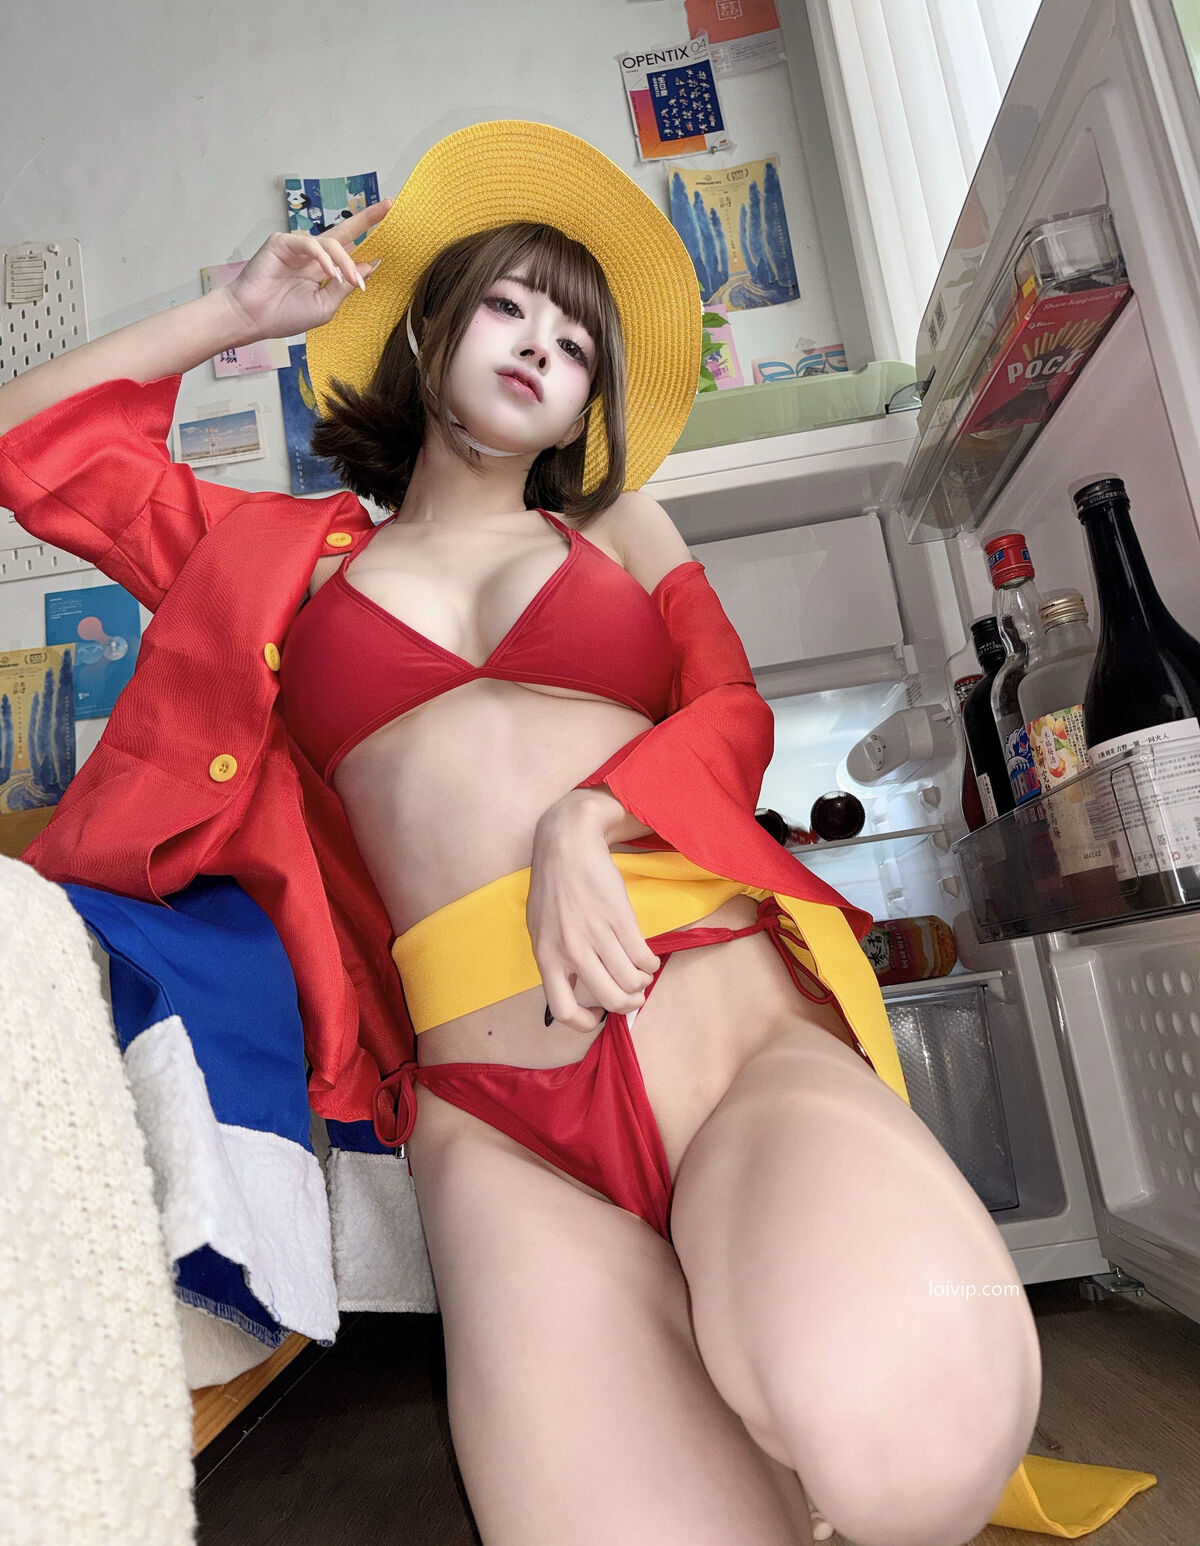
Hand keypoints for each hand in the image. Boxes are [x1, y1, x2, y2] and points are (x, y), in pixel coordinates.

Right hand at [223, 198, 393, 343]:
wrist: (254, 319)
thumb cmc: (284, 315)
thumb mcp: (325, 306)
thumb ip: (345, 286)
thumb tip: (370, 266)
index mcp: (323, 269)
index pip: (350, 250)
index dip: (368, 241)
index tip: (391, 233)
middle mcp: (313, 255)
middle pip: (344, 231)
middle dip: (367, 218)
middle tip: (389, 204)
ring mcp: (298, 247)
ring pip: (331, 244)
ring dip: (345, 262)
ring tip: (352, 280)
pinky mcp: (282, 242)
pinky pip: (310, 245)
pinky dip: (323, 257)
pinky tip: (329, 271)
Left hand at [528, 800, 661, 1033]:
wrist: (567, 844)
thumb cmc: (552, 886)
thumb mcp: (539, 927)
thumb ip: (555, 958)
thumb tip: (574, 989)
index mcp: (547, 956)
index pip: (563, 1010)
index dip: (586, 1022)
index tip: (598, 1012)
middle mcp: (571, 950)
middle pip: (610, 998)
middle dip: (628, 1004)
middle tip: (633, 997)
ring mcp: (596, 934)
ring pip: (631, 980)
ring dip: (642, 983)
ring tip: (642, 975)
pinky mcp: (619, 918)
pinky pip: (643, 956)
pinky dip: (651, 964)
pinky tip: (648, 959)